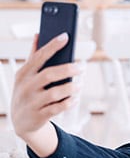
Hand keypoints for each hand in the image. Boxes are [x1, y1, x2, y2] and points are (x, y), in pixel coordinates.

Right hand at [11, 33, 81, 156]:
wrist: (20, 122)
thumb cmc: (27, 93)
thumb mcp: (25, 76)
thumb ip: (33, 56)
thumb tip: (37, 35)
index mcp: (23, 74)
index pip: (39, 56)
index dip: (52, 46)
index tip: (66, 36)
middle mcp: (26, 87)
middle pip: (49, 74)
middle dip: (67, 70)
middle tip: (81, 68)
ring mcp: (32, 102)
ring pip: (54, 93)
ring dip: (70, 88)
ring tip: (79, 85)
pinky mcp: (39, 116)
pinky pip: (57, 108)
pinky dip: (69, 103)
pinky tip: (75, 99)